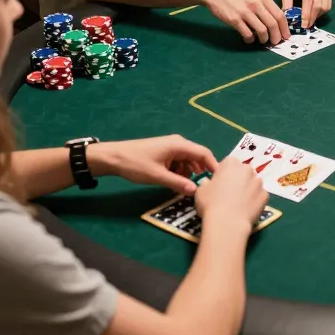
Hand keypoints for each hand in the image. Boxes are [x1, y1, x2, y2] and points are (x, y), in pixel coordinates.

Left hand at [90, 135, 217, 194]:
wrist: (114, 157)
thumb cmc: (136, 164)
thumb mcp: (158, 176)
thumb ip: (178, 183)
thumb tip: (196, 190)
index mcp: (179, 145)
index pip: (204, 153)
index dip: (214, 166)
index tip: (220, 180)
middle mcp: (178, 143)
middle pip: (197, 157)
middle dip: (200, 172)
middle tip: (201, 188)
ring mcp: (171, 147)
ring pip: (188, 161)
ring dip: (187, 173)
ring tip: (181, 187)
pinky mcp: (165, 152)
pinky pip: (179, 162)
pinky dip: (179, 171)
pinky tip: (172, 181)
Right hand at [195, 157, 268, 229]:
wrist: (227, 223)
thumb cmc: (210, 203)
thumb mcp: (201, 190)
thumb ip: (207, 182)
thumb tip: (209, 183)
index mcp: (230, 163)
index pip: (228, 164)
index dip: (224, 175)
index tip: (219, 185)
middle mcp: (247, 169)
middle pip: (243, 172)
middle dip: (238, 180)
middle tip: (229, 195)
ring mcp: (259, 182)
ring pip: (253, 184)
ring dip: (248, 190)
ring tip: (239, 204)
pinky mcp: (266, 195)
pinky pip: (259, 196)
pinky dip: (255, 201)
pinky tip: (247, 210)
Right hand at [196, 0, 289, 43]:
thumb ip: (264, 4)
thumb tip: (275, 20)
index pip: (280, 15)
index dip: (284, 28)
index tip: (286, 36)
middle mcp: (256, 4)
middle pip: (273, 24)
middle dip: (276, 37)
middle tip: (275, 42)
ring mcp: (245, 12)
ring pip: (262, 31)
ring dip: (264, 39)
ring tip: (262, 41)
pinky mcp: (234, 19)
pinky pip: (247, 34)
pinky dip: (250, 39)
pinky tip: (248, 39)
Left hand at [279, 0, 332, 27]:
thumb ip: (286, 1)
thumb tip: (288, 18)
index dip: (306, 13)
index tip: (303, 24)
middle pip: (319, 3)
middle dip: (313, 17)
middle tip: (306, 26)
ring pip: (326, 5)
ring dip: (317, 15)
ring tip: (309, 20)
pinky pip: (328, 3)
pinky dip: (322, 11)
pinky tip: (314, 13)